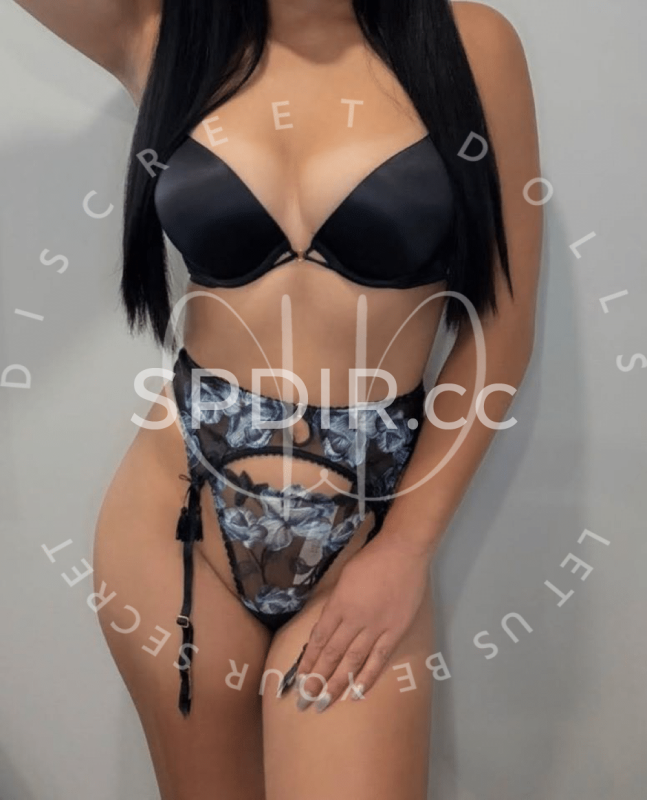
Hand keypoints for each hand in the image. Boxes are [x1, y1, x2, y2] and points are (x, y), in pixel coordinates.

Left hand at [294, 529, 433, 711]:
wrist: (403, 552)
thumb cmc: (370, 560)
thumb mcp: (343, 578)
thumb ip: (335, 605)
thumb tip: (326, 627)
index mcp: (338, 604)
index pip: (318, 639)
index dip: (308, 661)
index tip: (298, 679)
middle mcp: (354, 620)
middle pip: (332, 655)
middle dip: (317, 679)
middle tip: (304, 701)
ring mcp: (376, 627)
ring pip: (352, 661)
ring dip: (337, 684)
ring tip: (323, 703)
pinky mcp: (395, 631)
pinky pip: (378, 659)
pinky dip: (366, 677)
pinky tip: (355, 693)